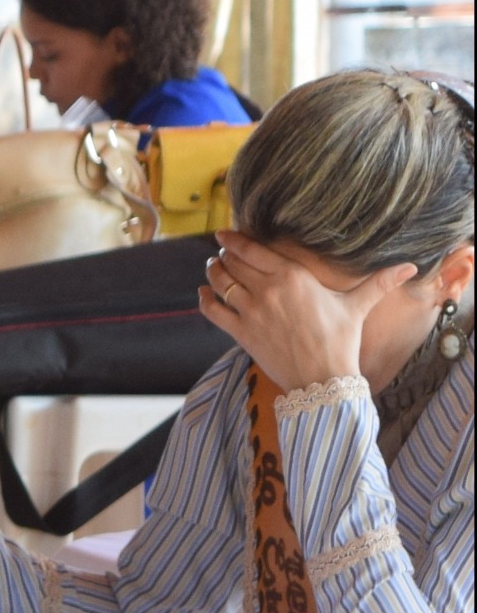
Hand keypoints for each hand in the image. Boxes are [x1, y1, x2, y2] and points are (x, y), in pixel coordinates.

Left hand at [201, 236, 399, 392]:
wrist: (323, 378)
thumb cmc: (342, 340)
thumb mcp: (358, 306)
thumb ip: (378, 283)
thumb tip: (409, 266)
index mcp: (293, 277)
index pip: (254, 250)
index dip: (235, 240)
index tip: (225, 234)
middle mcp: (267, 290)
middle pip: (234, 264)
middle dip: (225, 255)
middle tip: (222, 253)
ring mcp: (251, 311)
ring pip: (220, 283)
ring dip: (213, 273)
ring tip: (214, 267)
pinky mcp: (241, 332)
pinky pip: (212, 310)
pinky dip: (204, 299)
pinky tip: (204, 293)